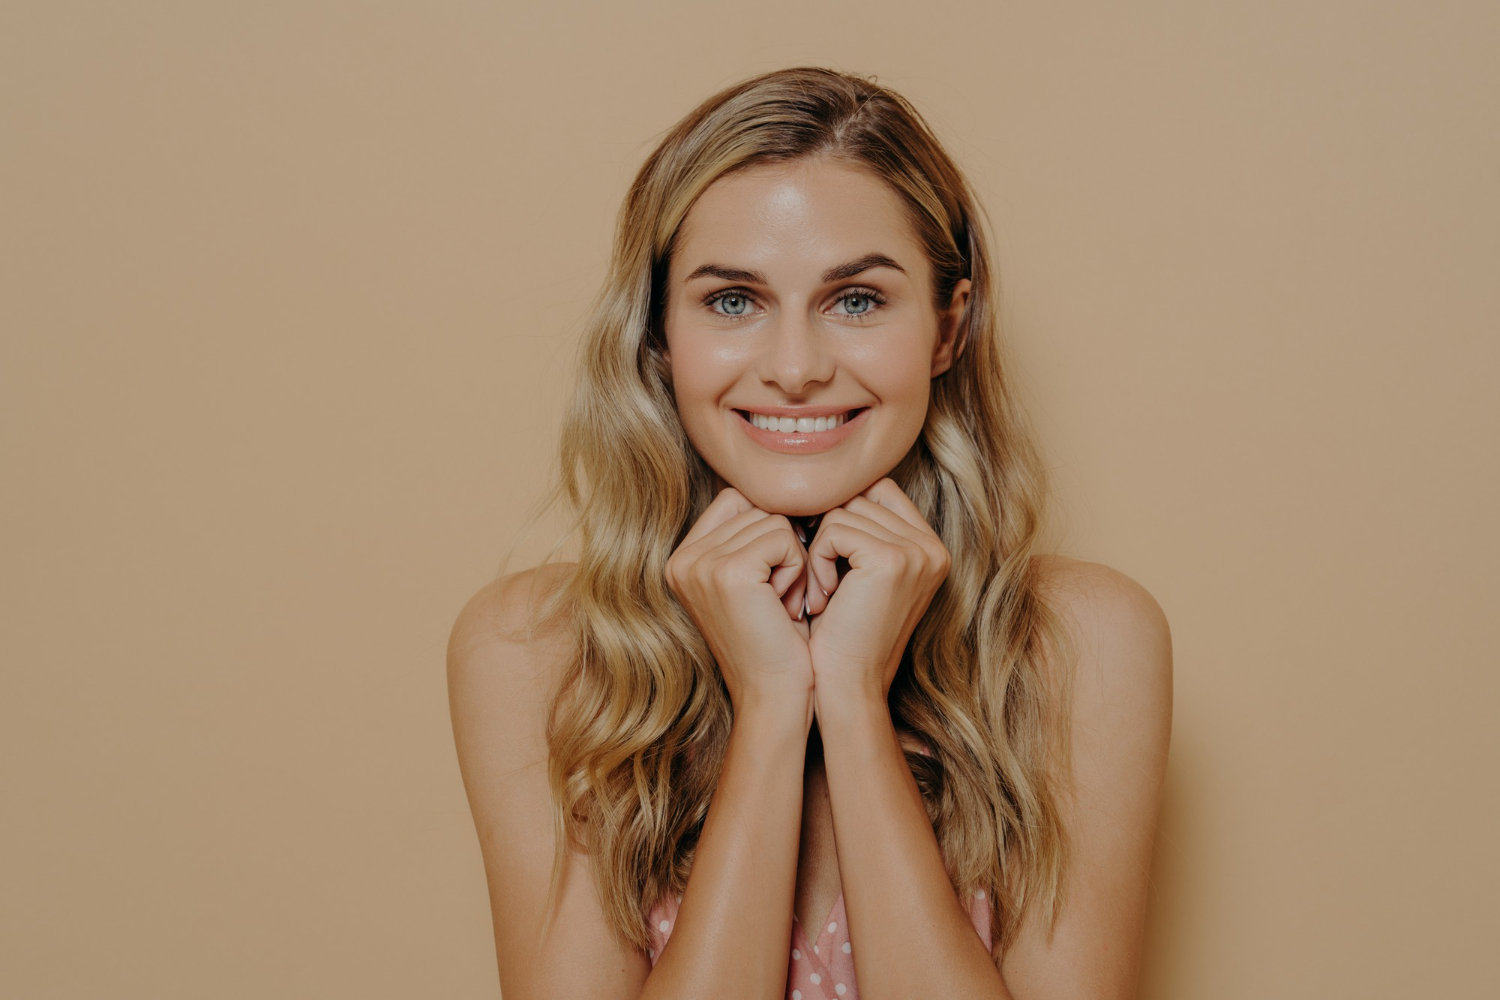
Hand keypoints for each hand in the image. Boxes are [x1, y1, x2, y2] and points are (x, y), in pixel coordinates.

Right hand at [665, 487, 814, 717]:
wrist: (776, 697)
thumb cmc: (777, 642)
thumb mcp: (755, 581)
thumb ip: (750, 535)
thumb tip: (783, 486)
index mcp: (682, 559)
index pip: (736, 500)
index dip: (770, 528)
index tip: (776, 577)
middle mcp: (682, 559)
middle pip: (754, 505)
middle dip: (782, 546)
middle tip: (780, 597)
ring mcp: (700, 564)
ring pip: (773, 519)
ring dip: (793, 560)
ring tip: (782, 603)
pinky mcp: (727, 572)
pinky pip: (783, 537)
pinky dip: (798, 568)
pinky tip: (787, 603)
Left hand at [802, 479, 951, 704]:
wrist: (846, 686)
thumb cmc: (842, 634)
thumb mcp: (858, 574)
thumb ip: (859, 528)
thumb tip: (825, 481)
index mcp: (930, 548)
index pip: (877, 491)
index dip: (842, 514)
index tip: (824, 556)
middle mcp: (932, 547)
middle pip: (861, 496)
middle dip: (829, 533)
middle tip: (822, 582)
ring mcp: (917, 552)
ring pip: (844, 510)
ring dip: (819, 549)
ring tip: (824, 593)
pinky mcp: (892, 559)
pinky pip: (834, 528)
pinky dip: (817, 560)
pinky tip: (823, 596)